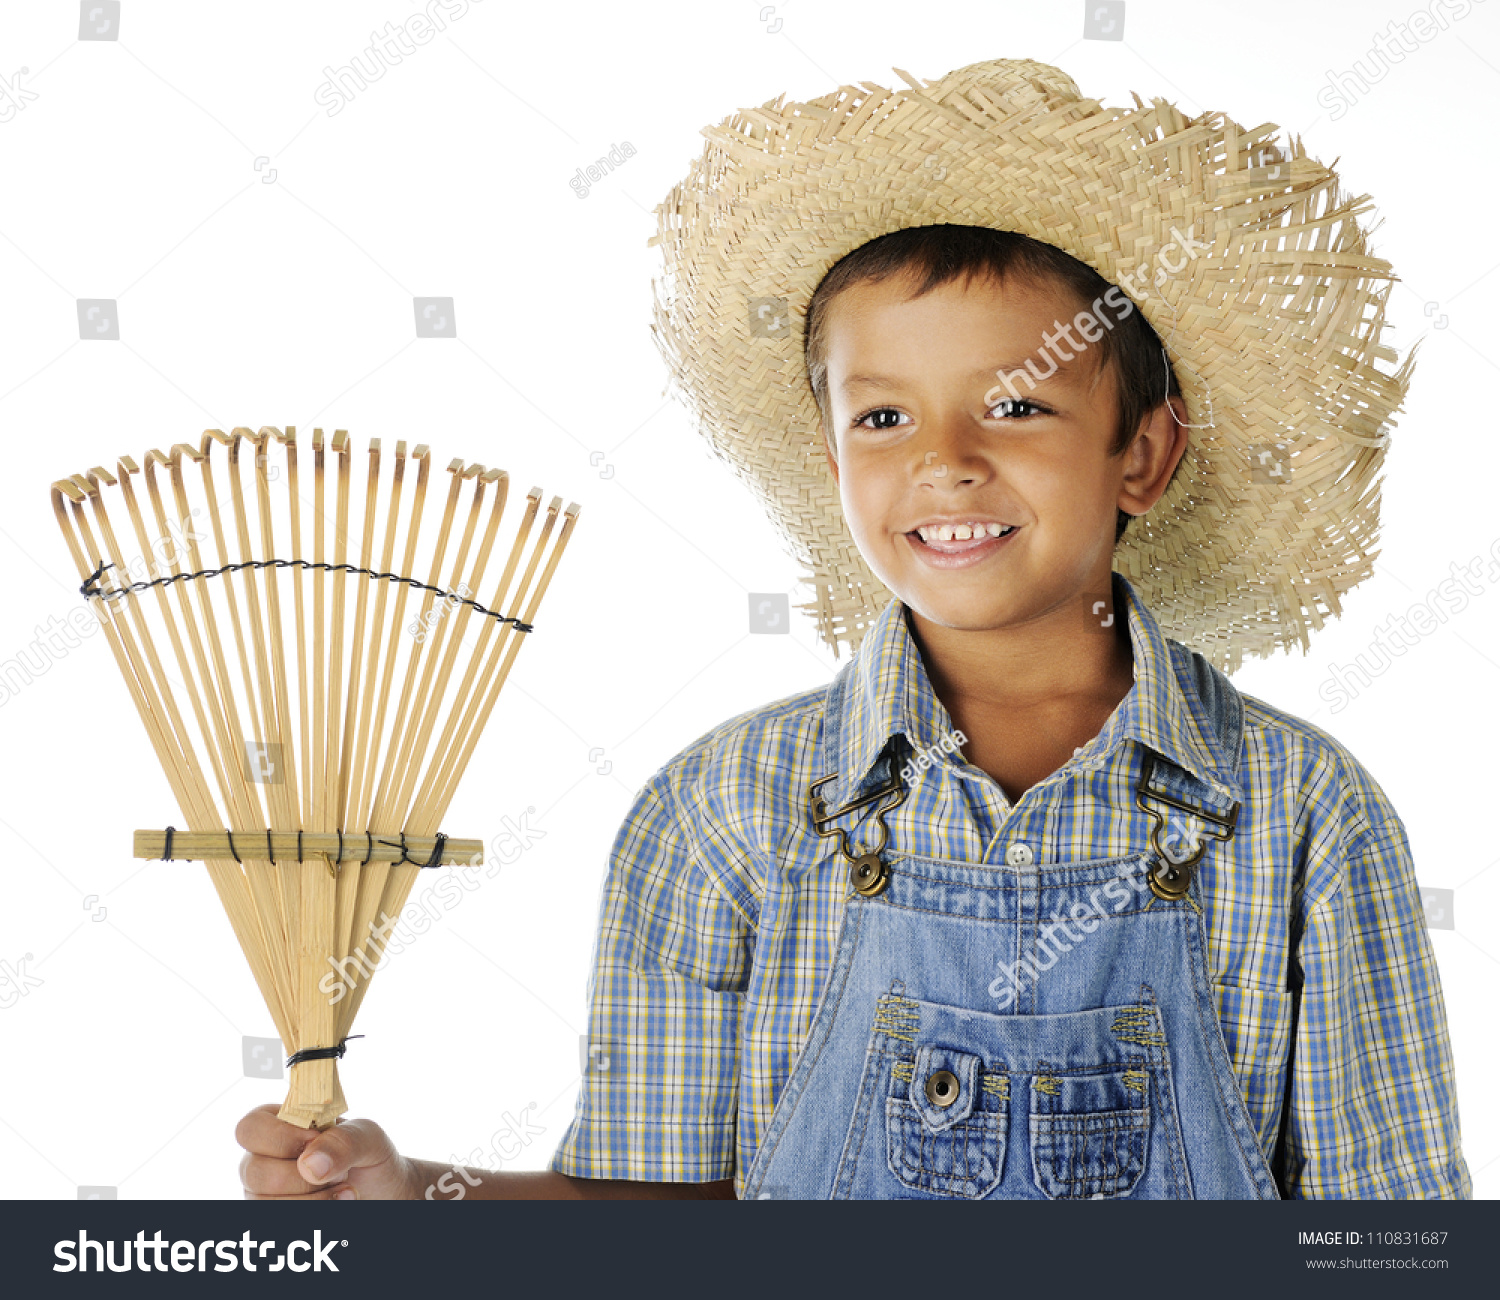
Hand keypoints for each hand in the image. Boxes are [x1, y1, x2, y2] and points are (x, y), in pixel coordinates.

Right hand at [236, 1104, 418, 1199]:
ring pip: (261, 1203)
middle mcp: (263, 1158)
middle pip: (254, 1171)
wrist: (383, 1191)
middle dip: (300, 1177)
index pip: (251, 1127)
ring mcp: (264, 1192)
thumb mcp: (368, 1137)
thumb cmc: (370, 1156)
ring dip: (310, 1200)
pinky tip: (336, 1205)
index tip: (314, 1142)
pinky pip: (275, 1222)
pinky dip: (310, 1214)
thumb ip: (344, 1140)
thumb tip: (309, 1164)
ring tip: (345, 1191)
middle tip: (337, 1172)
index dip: (280, 1138)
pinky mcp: (274, 1213)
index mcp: (280, 1124)